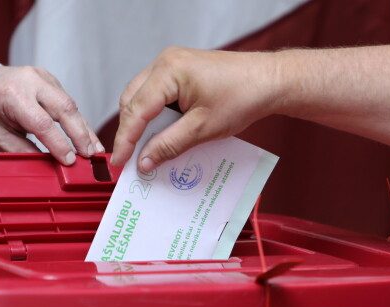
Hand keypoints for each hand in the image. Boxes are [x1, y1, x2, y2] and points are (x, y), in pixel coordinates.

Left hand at [0, 65, 103, 164]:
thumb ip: (21, 150)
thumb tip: (47, 165)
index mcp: (11, 93)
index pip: (42, 122)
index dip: (59, 144)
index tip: (69, 161)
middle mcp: (29, 80)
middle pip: (64, 108)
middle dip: (80, 134)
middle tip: (89, 156)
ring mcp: (42, 77)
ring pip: (71, 104)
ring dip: (84, 129)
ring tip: (94, 149)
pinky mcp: (50, 80)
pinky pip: (68, 101)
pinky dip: (78, 120)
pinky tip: (87, 136)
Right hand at [112, 47, 279, 171]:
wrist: (268, 81)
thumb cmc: (242, 96)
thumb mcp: (202, 129)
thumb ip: (168, 145)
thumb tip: (144, 162)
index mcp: (168, 70)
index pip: (136, 109)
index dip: (126, 139)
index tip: (120, 162)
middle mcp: (165, 62)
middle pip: (132, 100)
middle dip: (131, 130)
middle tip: (132, 158)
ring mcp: (172, 64)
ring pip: (142, 98)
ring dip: (143, 123)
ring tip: (148, 149)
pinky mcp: (180, 71)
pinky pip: (156, 94)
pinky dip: (156, 115)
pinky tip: (162, 134)